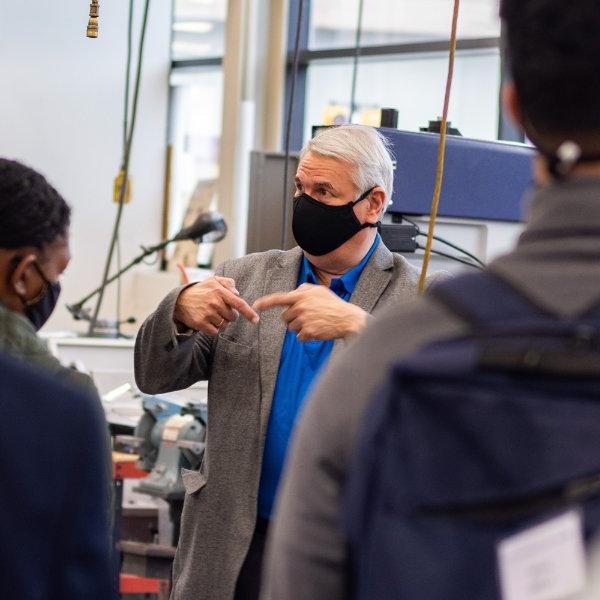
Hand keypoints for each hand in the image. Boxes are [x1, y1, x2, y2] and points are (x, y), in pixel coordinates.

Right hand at [174, 276, 258, 335]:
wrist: (180, 300)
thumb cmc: (201, 290)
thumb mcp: (213, 280)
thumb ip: (228, 283)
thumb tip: (237, 293)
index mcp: (219, 291)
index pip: (239, 303)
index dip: (249, 313)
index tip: (256, 320)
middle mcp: (214, 302)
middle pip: (233, 317)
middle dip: (230, 315)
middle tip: (220, 310)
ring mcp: (207, 313)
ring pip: (225, 325)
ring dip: (221, 322)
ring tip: (213, 315)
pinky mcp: (200, 323)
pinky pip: (215, 332)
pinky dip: (214, 329)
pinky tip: (208, 321)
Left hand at [253, 283, 367, 340]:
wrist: (348, 319)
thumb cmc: (334, 305)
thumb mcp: (320, 291)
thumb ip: (304, 289)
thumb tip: (293, 292)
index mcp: (302, 295)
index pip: (278, 298)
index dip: (265, 302)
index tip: (255, 306)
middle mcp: (300, 307)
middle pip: (285, 317)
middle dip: (293, 318)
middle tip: (309, 317)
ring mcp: (304, 320)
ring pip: (291, 328)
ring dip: (300, 328)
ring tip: (315, 323)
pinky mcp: (308, 332)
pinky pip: (299, 337)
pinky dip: (306, 336)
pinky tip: (317, 331)